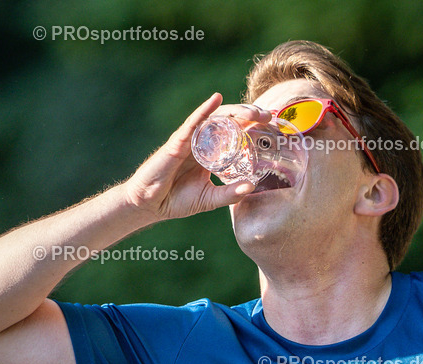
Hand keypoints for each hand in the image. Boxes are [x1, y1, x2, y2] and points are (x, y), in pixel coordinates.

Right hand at [122, 94, 270, 221]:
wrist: (151, 205)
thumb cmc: (177, 199)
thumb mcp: (211, 198)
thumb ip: (230, 194)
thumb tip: (252, 186)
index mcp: (212, 152)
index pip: (235, 132)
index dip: (252, 126)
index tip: (272, 126)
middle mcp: (202, 141)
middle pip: (229, 121)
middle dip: (249, 114)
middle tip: (268, 116)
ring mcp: (190, 139)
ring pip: (215, 119)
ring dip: (235, 112)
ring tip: (252, 112)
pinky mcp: (177, 143)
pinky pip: (193, 124)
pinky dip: (204, 110)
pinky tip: (216, 100)